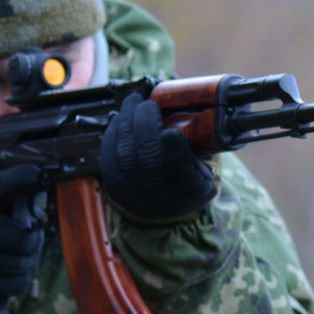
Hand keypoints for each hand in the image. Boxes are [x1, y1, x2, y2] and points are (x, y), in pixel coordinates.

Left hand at [100, 92, 216, 221]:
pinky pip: (109, 157)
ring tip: (133, 102)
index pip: (184, 172)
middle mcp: (164, 196)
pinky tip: (120, 118)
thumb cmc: (184, 182)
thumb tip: (185, 109)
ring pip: (126, 155)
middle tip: (148, 103)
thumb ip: (199, 147)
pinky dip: (112, 133)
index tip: (171, 133)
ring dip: (127, 123)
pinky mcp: (115, 187)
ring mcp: (137, 193)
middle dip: (145, 125)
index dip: (176, 152)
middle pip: (150, 160)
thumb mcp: (204, 168)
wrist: (163, 211)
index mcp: (193, 189)